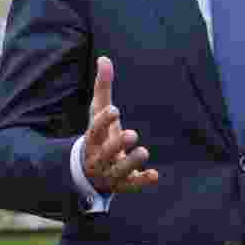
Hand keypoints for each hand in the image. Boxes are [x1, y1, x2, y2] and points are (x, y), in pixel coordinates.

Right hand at [82, 56, 158, 193]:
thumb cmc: (98, 134)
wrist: (90, 171)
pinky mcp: (122, 184)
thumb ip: (103, 87)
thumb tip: (104, 58)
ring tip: (143, 151)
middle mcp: (98, 158)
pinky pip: (131, 186)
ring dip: (130, 163)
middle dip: (117, 144)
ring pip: (118, 172)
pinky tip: (154, 174)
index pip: (94, 130)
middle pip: (106, 153)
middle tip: (132, 134)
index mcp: (91, 139)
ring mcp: (110, 173)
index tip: (115, 109)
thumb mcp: (98, 111)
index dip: (104, 121)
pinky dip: (142, 181)